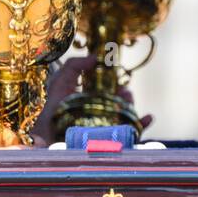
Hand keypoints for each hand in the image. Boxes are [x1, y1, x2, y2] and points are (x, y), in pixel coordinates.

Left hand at [31, 54, 153, 140]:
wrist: (49, 136)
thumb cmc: (53, 109)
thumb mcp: (60, 82)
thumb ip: (74, 66)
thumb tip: (95, 57)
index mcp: (88, 99)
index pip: (106, 89)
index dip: (113, 80)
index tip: (116, 73)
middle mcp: (99, 112)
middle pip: (119, 102)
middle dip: (125, 94)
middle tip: (125, 92)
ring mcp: (106, 126)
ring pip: (126, 114)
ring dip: (132, 106)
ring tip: (128, 100)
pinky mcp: (111, 139)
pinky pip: (131, 133)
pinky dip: (142, 125)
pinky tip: (148, 118)